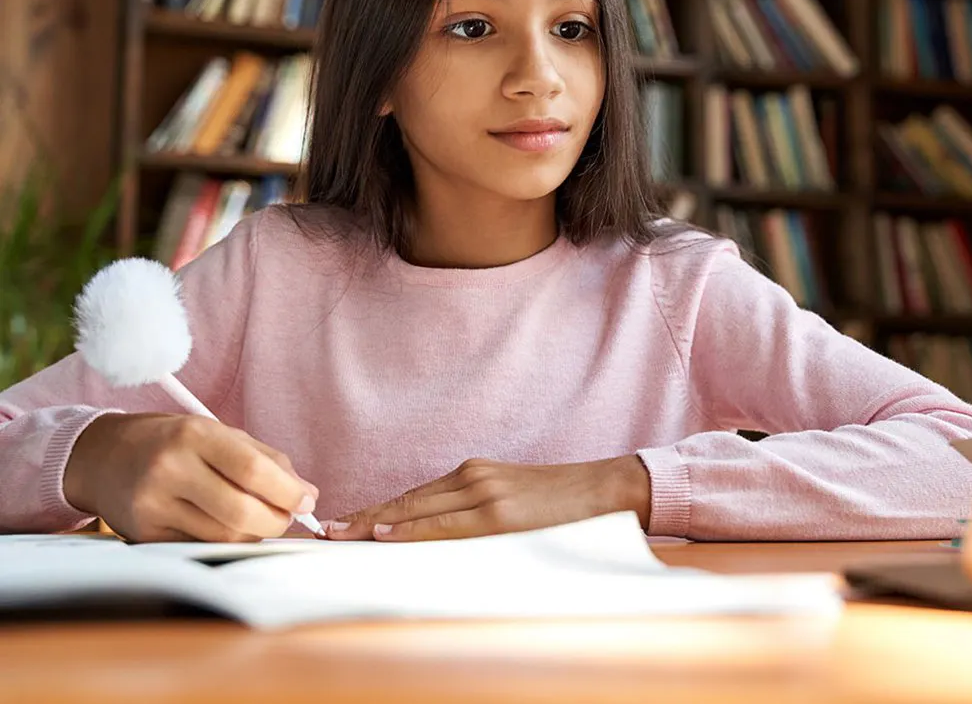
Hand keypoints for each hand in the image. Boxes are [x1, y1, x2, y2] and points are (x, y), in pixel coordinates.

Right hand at [64, 413, 318, 542]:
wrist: (104, 457)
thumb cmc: (173, 442)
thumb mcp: (219, 434)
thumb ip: (268, 460)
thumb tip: (308, 494)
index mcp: (194, 435)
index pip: (252, 470)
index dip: (287, 491)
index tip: (306, 502)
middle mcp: (170, 469)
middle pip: (240, 512)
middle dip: (276, 521)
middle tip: (287, 517)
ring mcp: (153, 504)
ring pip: (223, 536)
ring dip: (253, 534)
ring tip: (259, 520)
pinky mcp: (143, 533)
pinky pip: (200, 546)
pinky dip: (225, 542)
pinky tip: (228, 528)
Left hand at [326, 456, 651, 541]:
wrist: (606, 490)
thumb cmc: (562, 502)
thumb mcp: (512, 498)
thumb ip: (473, 510)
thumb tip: (430, 536)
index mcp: (474, 474)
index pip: (411, 496)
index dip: (373, 511)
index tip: (342, 524)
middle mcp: (473, 478)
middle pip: (405, 501)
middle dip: (362, 518)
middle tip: (325, 533)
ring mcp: (485, 495)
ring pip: (417, 511)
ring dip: (374, 525)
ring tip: (340, 537)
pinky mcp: (499, 515)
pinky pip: (445, 526)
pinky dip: (410, 531)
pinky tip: (384, 536)